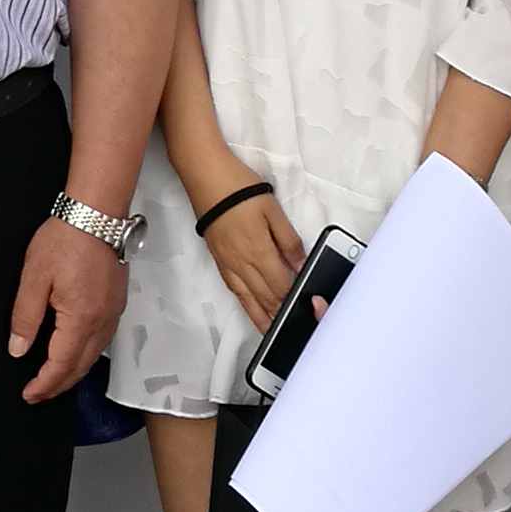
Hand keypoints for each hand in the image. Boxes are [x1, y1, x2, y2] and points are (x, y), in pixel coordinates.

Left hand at [9, 218, 128, 401]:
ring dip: (73, 373)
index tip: (28, 395)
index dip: (44, 385)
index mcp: (79, 320)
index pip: (61, 365)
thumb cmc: (64, 240)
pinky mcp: (116, 304)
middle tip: (38, 395)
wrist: (97, 214)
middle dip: (58, 386)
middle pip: (80, 368)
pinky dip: (86, 356)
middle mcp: (101, 323)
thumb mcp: (34, 278)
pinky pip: (101, 341)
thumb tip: (18, 350)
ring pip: (94, 357)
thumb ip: (26, 317)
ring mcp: (112, 314)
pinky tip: (73, 353)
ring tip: (53, 380)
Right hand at [197, 188, 305, 336]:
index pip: (281, 287)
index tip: (305, 311)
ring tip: (273, 332)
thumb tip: (300, 266)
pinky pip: (235, 291)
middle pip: (266, 298)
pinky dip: (246, 306)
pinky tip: (252, 309)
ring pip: (249, 300)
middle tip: (294, 327)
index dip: (293, 302)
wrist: (206, 179)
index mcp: (259, 252)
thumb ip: (289, 241)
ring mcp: (229, 265)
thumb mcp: (272, 211)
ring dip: (262, 317)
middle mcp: (242, 264)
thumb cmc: (239, 190)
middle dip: (281, 314)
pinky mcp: (220, 262)